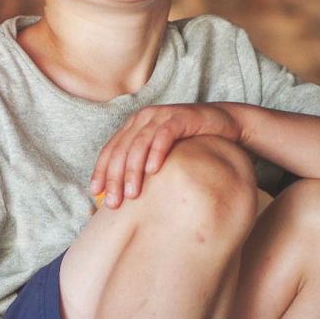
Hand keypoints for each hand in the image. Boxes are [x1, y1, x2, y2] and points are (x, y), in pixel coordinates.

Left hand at [91, 103, 241, 206]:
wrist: (223, 123)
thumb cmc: (191, 143)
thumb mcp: (162, 153)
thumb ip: (143, 165)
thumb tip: (124, 195)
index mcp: (133, 125)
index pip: (110, 149)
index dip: (101, 171)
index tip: (95, 193)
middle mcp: (143, 118)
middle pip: (121, 149)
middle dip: (114, 178)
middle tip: (114, 202)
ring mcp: (161, 116)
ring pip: (139, 144)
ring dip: (133, 170)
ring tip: (132, 194)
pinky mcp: (180, 117)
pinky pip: (164, 135)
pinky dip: (157, 152)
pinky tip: (153, 171)